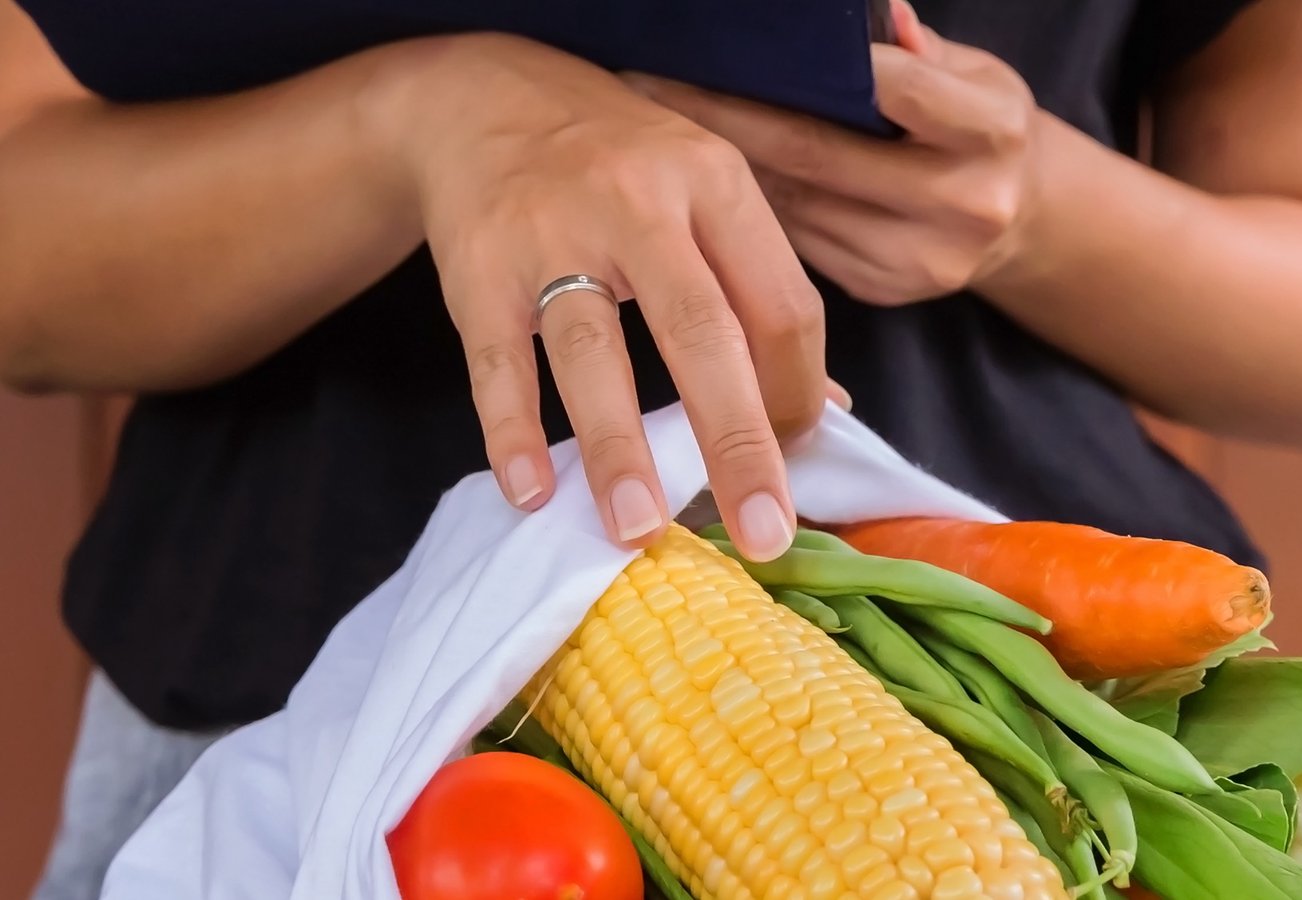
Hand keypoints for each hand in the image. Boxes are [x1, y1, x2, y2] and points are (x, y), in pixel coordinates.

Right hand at [371, 34, 828, 559]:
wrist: (485, 98)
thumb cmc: (621, 165)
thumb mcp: (706, 197)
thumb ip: (762, 292)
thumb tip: (822, 409)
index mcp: (716, 184)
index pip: (782, 306)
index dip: (798, 394)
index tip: (796, 461)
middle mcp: (639, 203)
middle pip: (702, 333)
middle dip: (738, 443)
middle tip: (763, 534)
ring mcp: (552, 233)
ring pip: (594, 351)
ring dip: (616, 448)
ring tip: (638, 529)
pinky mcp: (478, 268)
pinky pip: (497, 360)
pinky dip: (511, 430)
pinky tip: (532, 491)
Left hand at [624, 0, 1038, 305]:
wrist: (1015, 220)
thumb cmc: (976, 127)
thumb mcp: (971, 73)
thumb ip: (914, 49)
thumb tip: (868, 14)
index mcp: (993, 132)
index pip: (896, 88)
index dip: (821, 67)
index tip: (737, 45)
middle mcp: (964, 203)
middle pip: (819, 152)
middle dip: (728, 114)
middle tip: (654, 82)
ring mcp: (920, 258)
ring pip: (795, 201)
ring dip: (724, 165)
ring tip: (663, 127)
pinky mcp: (883, 289)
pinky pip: (795, 240)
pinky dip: (749, 207)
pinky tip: (706, 180)